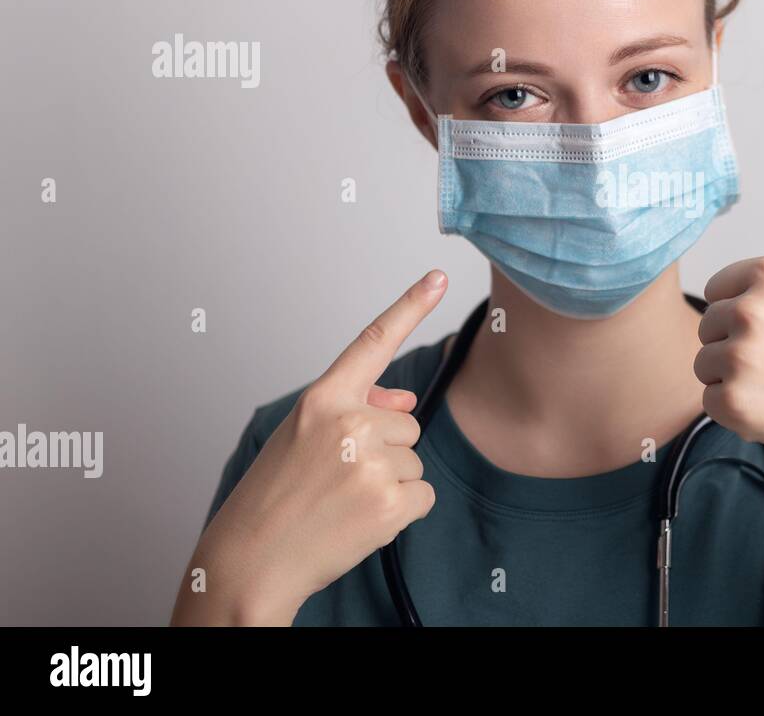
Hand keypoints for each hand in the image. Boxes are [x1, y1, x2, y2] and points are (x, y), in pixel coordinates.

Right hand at [178, 271, 446, 624]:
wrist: (251, 562)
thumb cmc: (274, 497)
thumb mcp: (303, 437)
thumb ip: (357, 409)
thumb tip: (407, 400)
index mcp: (322, 400)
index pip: (372, 342)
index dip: (410, 305)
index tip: (437, 276)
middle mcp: (348, 423)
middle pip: (406, 423)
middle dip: (385, 450)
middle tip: (337, 479)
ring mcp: (371, 463)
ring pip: (415, 460)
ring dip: (389, 483)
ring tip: (342, 502)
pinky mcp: (390, 503)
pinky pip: (423, 496)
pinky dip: (401, 513)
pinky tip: (361, 522)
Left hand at [693, 154, 763, 474]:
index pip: (719, 288)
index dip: (750, 310)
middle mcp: (752, 310)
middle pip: (708, 324)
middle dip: (739, 342)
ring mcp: (740, 357)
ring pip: (704, 362)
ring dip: (733, 376)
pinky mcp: (733, 401)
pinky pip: (708, 399)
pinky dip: (735, 409)